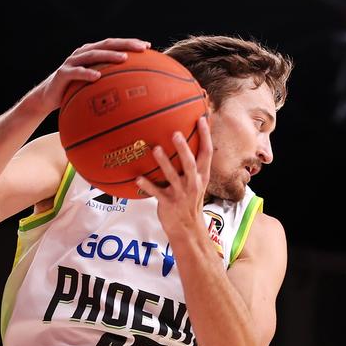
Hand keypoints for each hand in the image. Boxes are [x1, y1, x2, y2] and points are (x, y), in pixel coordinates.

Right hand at [29, 38, 150, 114]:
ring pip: (93, 55)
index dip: (130, 43)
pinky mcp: (62, 74)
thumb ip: (106, 82)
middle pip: (106, 44)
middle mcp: (82, 53)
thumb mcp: (91, 85)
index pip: (113, 44)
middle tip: (142, 48)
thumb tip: (130, 91)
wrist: (46, 98)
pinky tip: (97, 77)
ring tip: (124, 59)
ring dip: (109, 56)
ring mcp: (72, 62)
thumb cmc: (73, 91)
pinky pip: (76, 73)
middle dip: (125, 44)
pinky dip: (87, 74)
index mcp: (91, 53)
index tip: (148, 46)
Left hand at [135, 117, 212, 235]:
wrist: (186, 227)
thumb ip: (192, 165)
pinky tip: (138, 178)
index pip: (207, 153)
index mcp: (201, 175)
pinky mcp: (167, 202)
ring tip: (155, 149)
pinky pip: (156, 192)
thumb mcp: (196, 182)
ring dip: (164, 162)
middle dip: (183, 148)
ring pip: (172, 176)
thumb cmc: (188, 201)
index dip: (206, 136)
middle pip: (190, 162)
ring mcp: (180, 193)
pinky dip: (147, 185)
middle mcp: (192, 183)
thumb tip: (185, 143)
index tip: (202, 119)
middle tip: (175, 133)